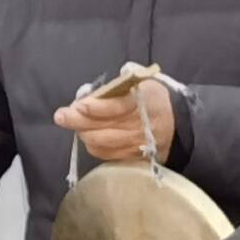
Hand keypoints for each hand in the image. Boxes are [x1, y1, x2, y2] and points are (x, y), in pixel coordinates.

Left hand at [54, 79, 174, 166]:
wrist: (178, 124)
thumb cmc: (154, 99)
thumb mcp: (143, 83)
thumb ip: (119, 85)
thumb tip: (90, 94)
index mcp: (145, 101)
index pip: (118, 107)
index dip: (97, 107)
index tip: (79, 105)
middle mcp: (142, 124)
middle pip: (105, 127)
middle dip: (79, 122)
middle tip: (61, 116)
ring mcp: (138, 143)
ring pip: (104, 142)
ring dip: (84, 134)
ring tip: (71, 123)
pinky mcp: (134, 156)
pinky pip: (108, 154)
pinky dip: (93, 146)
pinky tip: (86, 137)